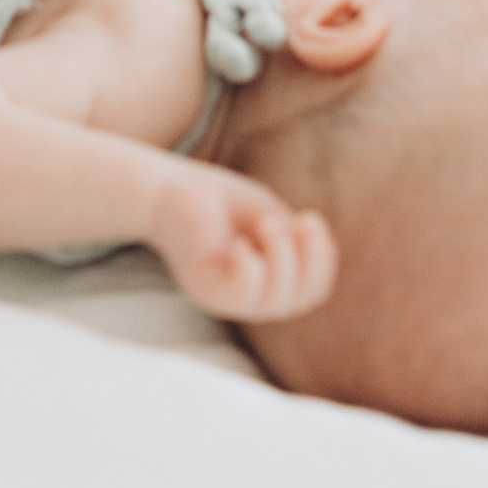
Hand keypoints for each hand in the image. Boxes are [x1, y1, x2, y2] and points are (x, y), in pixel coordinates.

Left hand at [149, 163, 337, 324]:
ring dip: (282, 255)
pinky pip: (243, 292)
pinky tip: (239, 242)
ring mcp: (223, 297)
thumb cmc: (216, 199)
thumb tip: (320, 252)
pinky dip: (252, 266)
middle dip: (306, 258)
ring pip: (274, 300)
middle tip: (288, 220)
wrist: (165, 187)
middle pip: (297, 299)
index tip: (310, 219)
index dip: (321, 260)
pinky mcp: (204, 287)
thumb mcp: (268, 216)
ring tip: (266, 224)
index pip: (310, 292)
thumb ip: (293, 239)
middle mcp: (244, 299)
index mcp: (263, 284)